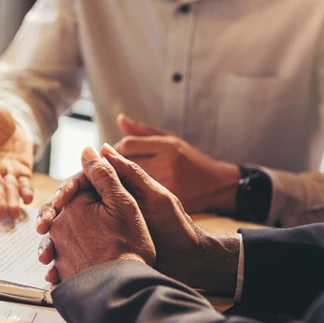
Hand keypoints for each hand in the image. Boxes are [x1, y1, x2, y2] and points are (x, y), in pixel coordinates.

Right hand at [38, 144, 239, 294]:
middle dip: (51, 218)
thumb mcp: (155, 197)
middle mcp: (106, 208)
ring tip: (45, 257)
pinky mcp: (102, 251)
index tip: (58, 202)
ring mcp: (103, 230)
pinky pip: (75, 254)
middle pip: (69, 208)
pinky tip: (55, 273)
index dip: (67, 191)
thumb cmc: (177, 227)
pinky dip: (63, 263)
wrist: (189, 263)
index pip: (83, 183)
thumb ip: (129, 173)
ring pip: (67, 233)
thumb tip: (101, 148)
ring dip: (52, 244)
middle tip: (43, 228)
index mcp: (117, 191)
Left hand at [112, 114, 239, 213]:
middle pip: (124, 164)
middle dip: (111, 166)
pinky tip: (125, 195)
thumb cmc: (191, 160)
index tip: (109, 154)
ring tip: (112, 181)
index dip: (114, 150)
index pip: (128, 145)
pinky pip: (138, 198)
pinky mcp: (166, 203)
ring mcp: (167, 185)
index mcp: (167, 147)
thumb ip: (143, 131)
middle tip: (105, 169)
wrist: (218, 186)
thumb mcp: (171, 140)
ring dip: (116, 181)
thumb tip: (119, 119)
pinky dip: (128, 195)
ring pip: (128, 183)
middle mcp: (166, 165)